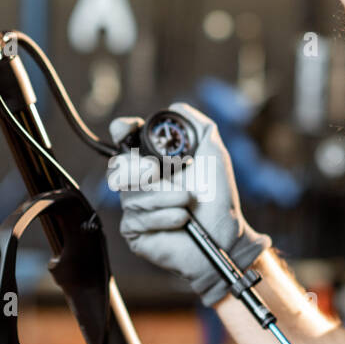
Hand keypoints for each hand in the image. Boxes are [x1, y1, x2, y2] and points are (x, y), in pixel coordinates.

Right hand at [107, 102, 269, 305]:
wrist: (225, 235)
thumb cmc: (219, 198)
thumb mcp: (213, 153)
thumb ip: (196, 125)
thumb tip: (175, 108)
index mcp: (155, 159)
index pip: (125, 138)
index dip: (121, 130)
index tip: (126, 129)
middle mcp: (141, 181)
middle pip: (119, 165)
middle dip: (141, 168)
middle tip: (163, 172)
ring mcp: (136, 207)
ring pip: (131, 194)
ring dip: (165, 196)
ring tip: (187, 203)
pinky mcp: (135, 231)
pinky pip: (136, 218)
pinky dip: (163, 217)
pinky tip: (180, 221)